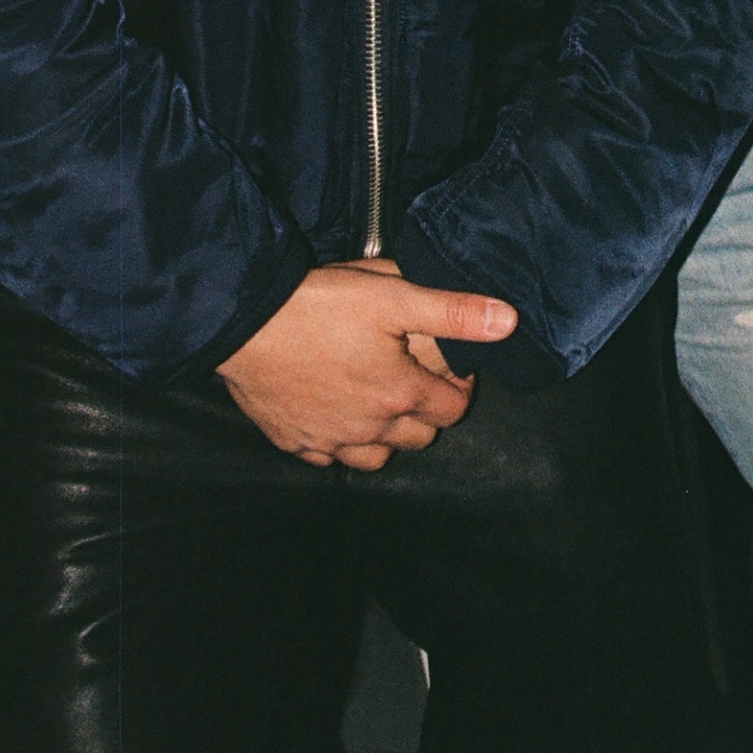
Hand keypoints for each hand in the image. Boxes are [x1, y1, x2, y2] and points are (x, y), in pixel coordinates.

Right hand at [216, 259, 516, 471]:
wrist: (245, 323)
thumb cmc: (319, 306)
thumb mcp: (394, 294)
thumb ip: (454, 311)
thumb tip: (508, 321)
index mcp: (399, 394)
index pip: (452, 410)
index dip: (460, 389)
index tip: (452, 370)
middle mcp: (368, 428)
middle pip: (419, 438)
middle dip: (427, 413)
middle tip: (418, 379)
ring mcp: (329, 440)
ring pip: (376, 458)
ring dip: (386, 435)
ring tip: (381, 400)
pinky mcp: (294, 441)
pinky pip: (328, 457)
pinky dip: (339, 442)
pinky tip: (336, 413)